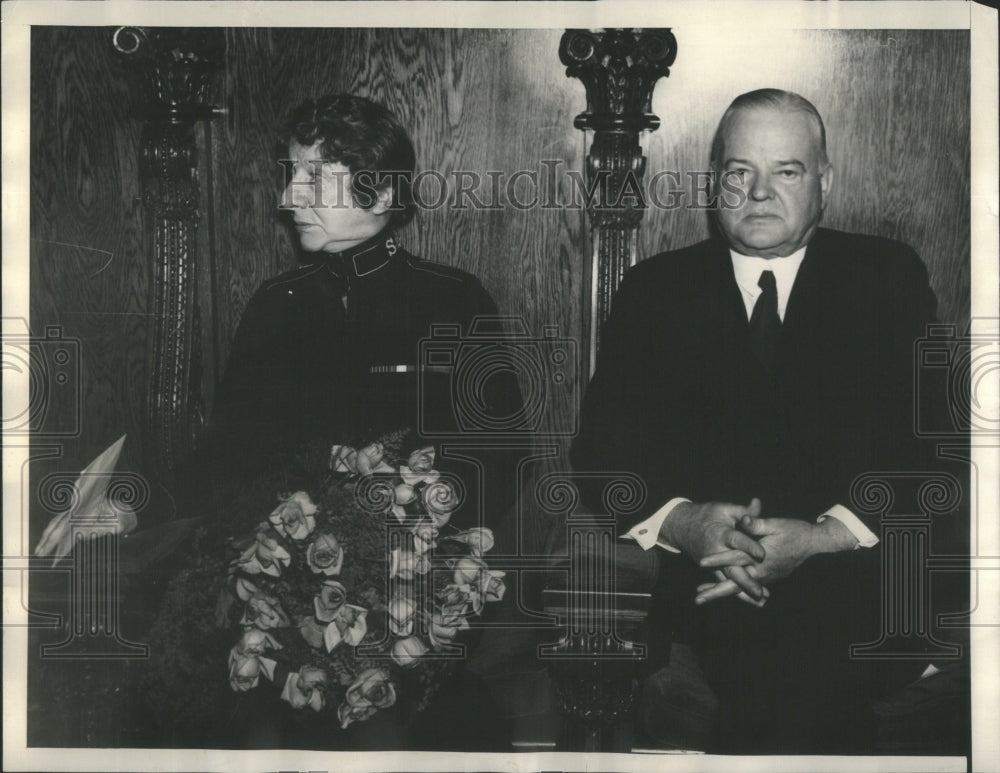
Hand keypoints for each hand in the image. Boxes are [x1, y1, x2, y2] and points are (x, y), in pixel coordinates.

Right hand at [661, 498, 766, 600]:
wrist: (683, 527)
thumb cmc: (707, 515)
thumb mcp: (724, 509)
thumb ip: (743, 510)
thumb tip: (758, 503)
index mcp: (721, 534)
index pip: (737, 541)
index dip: (749, 547)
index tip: (762, 554)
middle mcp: (716, 552)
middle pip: (732, 568)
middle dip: (746, 580)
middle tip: (760, 591)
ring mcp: (713, 564)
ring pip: (729, 580)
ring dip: (744, 591)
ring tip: (760, 600)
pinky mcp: (713, 570)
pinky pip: (725, 583)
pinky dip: (737, 593)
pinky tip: (752, 602)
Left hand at [694, 515, 856, 604]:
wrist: (813, 543)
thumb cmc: (794, 531)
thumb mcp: (776, 524)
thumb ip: (757, 523)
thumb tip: (743, 519)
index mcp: (762, 559)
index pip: (736, 559)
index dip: (718, 560)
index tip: (701, 563)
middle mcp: (762, 572)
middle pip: (735, 585)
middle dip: (715, 592)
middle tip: (697, 599)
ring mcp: (765, 577)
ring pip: (739, 588)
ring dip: (720, 591)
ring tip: (700, 596)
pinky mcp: (766, 577)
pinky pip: (746, 586)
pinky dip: (733, 589)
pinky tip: (719, 589)